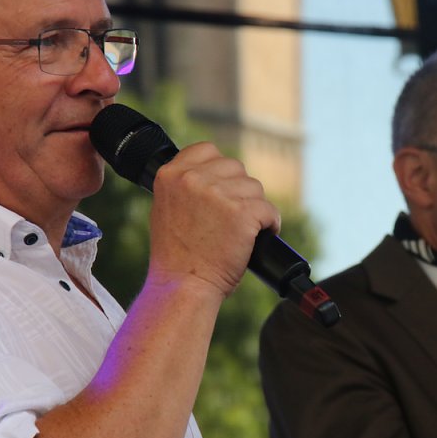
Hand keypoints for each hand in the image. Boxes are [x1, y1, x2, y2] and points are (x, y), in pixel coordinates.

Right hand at [146, 141, 279, 297]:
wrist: (183, 287)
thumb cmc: (176, 256)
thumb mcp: (167, 209)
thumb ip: (185, 187)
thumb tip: (214, 175)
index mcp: (171, 175)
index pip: (207, 150)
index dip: (220, 169)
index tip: (222, 188)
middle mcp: (193, 179)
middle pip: (235, 167)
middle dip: (239, 191)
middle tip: (231, 219)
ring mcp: (219, 194)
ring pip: (254, 188)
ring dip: (254, 209)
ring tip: (241, 232)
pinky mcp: (243, 212)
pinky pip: (269, 210)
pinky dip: (270, 225)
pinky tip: (259, 238)